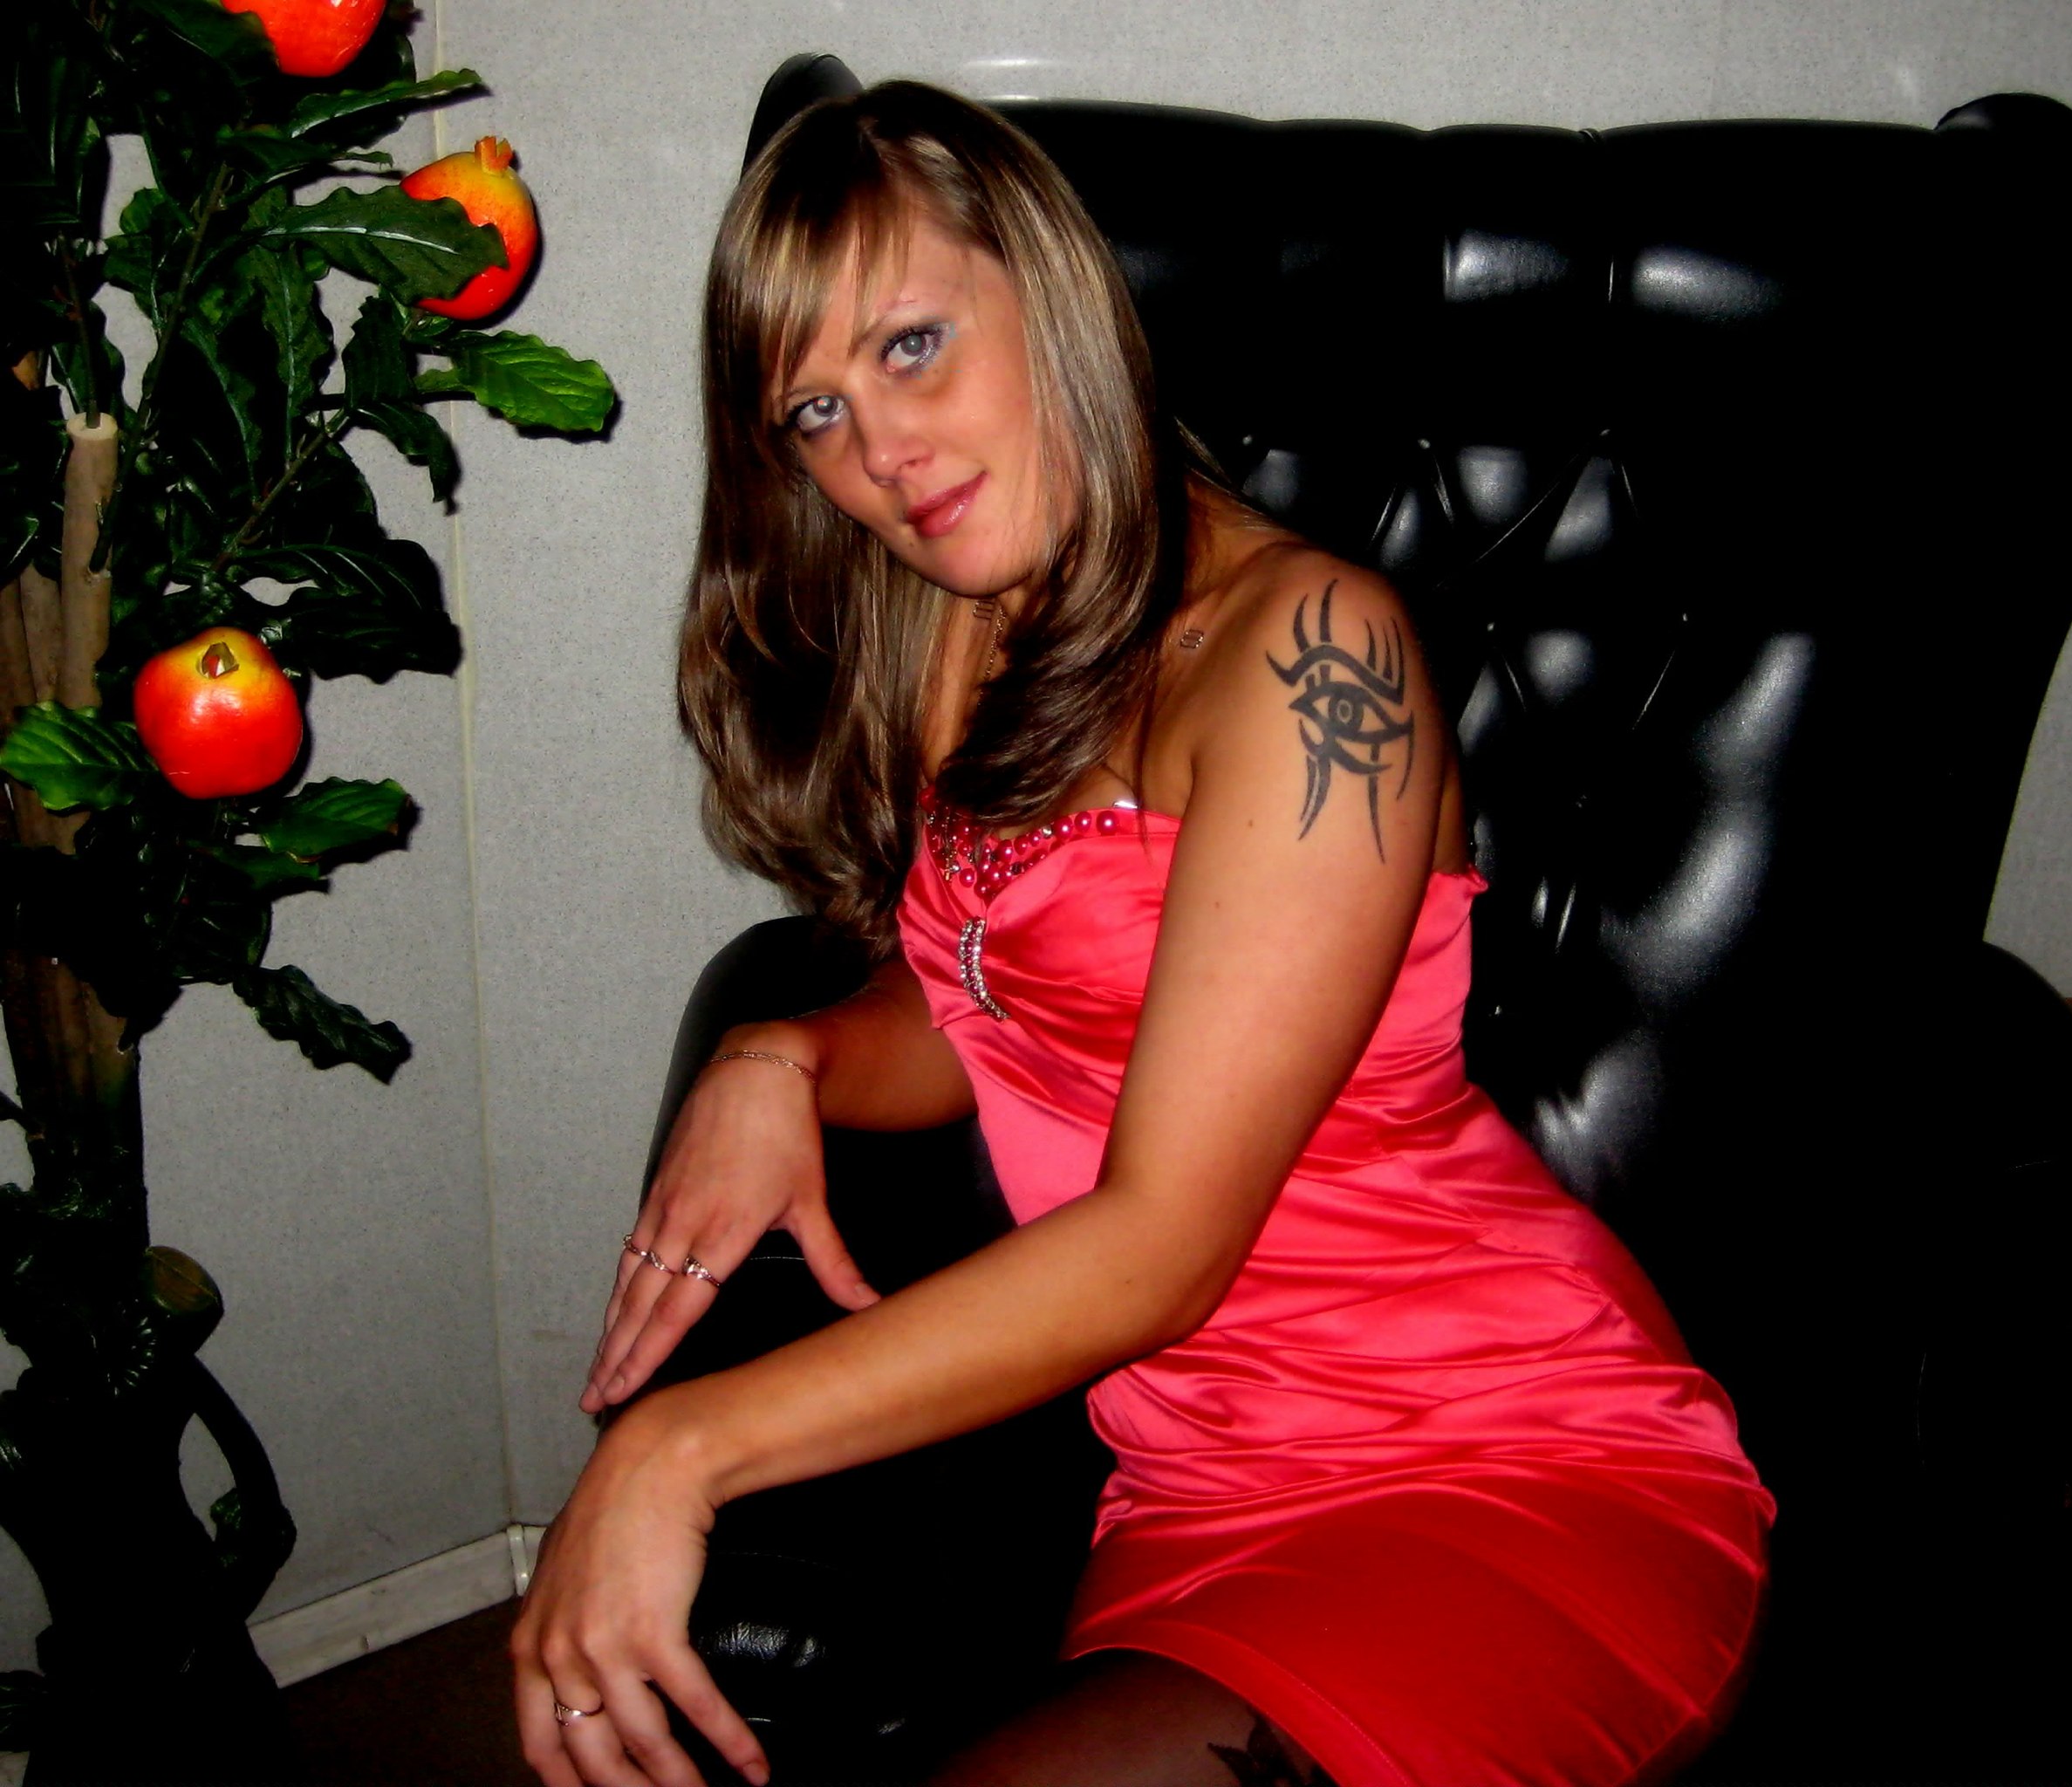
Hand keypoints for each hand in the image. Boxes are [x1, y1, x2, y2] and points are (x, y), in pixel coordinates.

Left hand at [512, 1393, 768, 1786]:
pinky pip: (693, 1705)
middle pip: (592, 1757)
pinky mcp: (655, 1632)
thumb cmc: (612, 1509)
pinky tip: (747, 1763)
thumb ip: (559, 1632)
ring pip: (643, 1742)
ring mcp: (605, 1648)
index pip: (542, 1746)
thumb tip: (576, 1677)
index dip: (572, 1786)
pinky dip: (726, 1741)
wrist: (650, 1465)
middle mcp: (560, 1655)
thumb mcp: (561, 1578)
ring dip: (680, 1781)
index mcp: (531, 1646)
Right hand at [582, 1046, 878, 1412]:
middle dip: (616, 1357)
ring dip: (610, 1329)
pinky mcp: (657, 1191)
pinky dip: (617, 1289)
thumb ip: (834, 1262)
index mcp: (723, 1232)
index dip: (648, 1354)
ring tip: (596, 1370)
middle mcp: (684, 1224)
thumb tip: (869, 1304)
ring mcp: (664, 1207)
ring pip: (628, 1281)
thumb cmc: (786, 1134)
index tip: (625, 1389)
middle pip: (640, 1305)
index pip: (677, 1308)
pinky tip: (613, 1313)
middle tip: (593, 1400)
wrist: (754, 1070)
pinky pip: (629, 1251)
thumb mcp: (812, 1202)